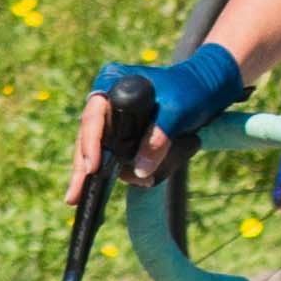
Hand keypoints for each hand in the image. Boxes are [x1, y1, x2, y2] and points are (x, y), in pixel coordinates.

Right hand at [69, 34, 243, 208]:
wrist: (206, 90)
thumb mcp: (176, 111)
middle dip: (86, 167)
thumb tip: (140, 171)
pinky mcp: (124, 134)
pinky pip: (117, 156)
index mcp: (111, 83)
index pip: (93, 116)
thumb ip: (159, 138)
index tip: (92, 167)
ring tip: (133, 185)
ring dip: (113, 171)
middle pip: (88, 138)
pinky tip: (142, 180)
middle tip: (74, 196)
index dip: (90, 143)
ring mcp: (114, 119)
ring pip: (102, 151)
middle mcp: (107, 101)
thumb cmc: (190, 90)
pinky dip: (128, 170)